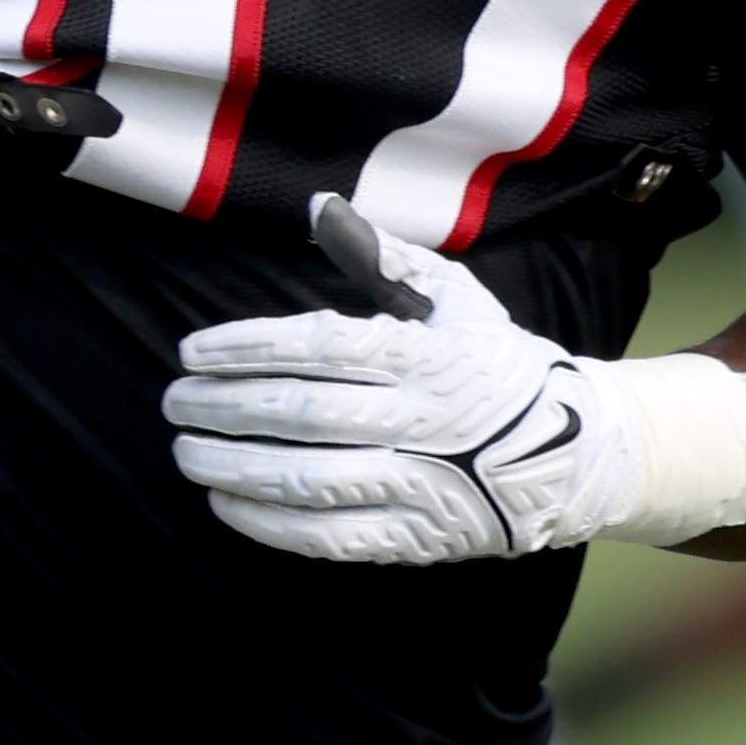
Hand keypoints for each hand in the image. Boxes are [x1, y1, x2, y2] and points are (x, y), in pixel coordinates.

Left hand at [163, 199, 745, 565]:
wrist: (572, 451)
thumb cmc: (493, 360)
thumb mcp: (453, 296)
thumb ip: (382, 256)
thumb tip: (320, 206)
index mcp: (430, 353)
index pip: (322, 347)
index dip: (249, 349)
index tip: (192, 350)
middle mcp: (425, 420)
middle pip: (305, 414)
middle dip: (226, 408)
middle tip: (173, 402)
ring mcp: (423, 484)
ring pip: (310, 481)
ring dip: (236, 469)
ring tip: (186, 454)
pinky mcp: (419, 537)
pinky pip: (332, 538)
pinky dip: (271, 526)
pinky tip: (226, 506)